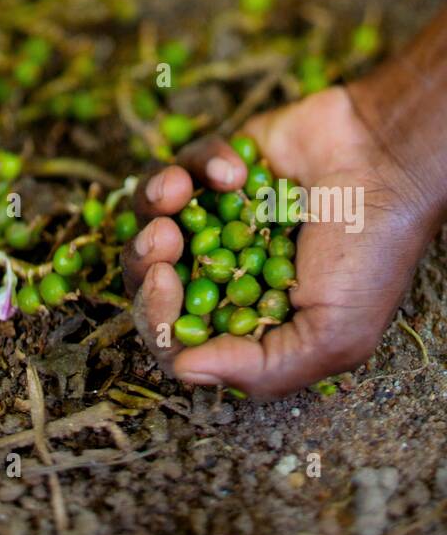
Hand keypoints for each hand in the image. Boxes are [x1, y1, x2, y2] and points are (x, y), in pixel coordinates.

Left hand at [123, 85, 437, 396]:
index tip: (165, 283)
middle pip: (147, 278)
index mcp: (244, 321)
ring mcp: (215, 215)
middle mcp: (222, 271)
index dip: (157, 316)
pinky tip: (236, 169)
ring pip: (148, 218)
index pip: (175, 335)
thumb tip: (186, 372)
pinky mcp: (215, 165)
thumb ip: (261, 368)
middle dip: (144, 260)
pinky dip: (201, 164)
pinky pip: (182, 164)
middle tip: (164, 238)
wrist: (390, 162)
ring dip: (153, 205)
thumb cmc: (371, 255)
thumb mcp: (333, 335)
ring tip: (180, 190)